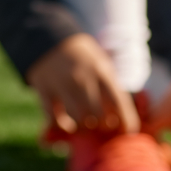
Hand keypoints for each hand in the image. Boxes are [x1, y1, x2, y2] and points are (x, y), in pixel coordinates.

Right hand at [26, 34, 140, 134]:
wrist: (49, 41)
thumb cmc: (82, 58)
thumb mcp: (102, 64)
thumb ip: (113, 87)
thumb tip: (126, 117)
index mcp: (101, 72)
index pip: (119, 103)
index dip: (126, 122)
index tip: (126, 130)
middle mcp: (83, 79)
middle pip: (99, 116)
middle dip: (102, 126)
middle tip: (100, 125)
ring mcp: (62, 85)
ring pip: (78, 119)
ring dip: (83, 128)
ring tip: (84, 126)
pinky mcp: (44, 90)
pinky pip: (53, 117)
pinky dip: (62, 126)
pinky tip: (66, 125)